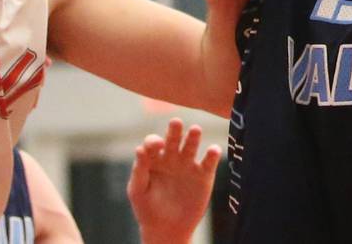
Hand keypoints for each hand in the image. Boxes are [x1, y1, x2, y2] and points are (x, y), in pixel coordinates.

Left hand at [126, 119, 219, 243]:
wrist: (167, 230)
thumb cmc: (147, 209)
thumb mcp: (138, 191)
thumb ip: (139, 170)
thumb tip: (139, 149)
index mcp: (154, 158)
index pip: (153, 143)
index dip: (154, 141)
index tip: (157, 146)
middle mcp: (171, 157)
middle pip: (173, 138)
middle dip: (174, 130)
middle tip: (175, 122)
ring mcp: (188, 164)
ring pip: (191, 145)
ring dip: (193, 136)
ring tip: (195, 130)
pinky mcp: (204, 175)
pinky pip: (209, 161)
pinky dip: (213, 154)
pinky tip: (213, 151)